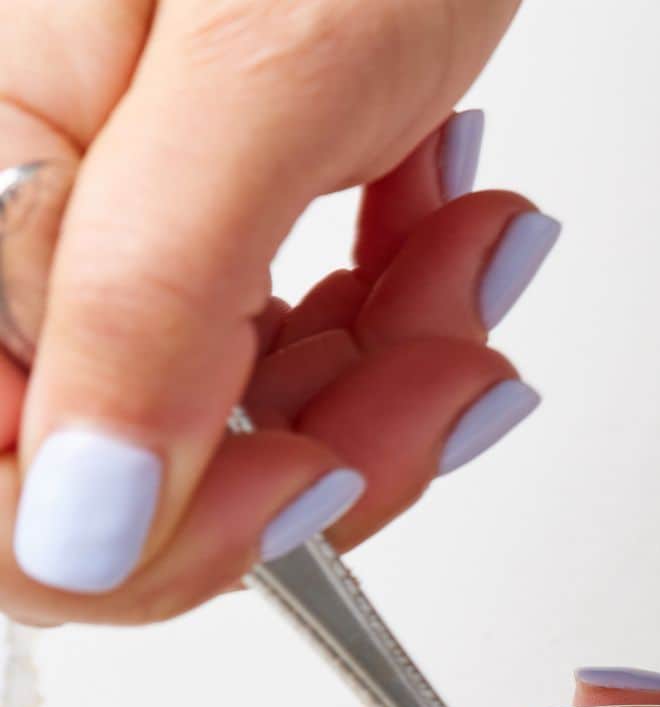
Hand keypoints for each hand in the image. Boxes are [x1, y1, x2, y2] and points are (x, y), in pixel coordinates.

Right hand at [0, 0, 549, 620]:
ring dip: (387, 376)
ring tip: (475, 258)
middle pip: (131, 476)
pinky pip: (278, 334)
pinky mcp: (194, 186)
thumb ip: (143, 309)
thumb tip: (76, 531)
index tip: (312, 489)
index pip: (8, 499)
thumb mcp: (258, 75)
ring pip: (229, 420)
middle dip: (320, 454)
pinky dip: (390, 308)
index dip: (162, 541)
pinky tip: (449, 220)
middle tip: (445, 379)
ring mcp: (104, 198)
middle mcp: (13, 200)